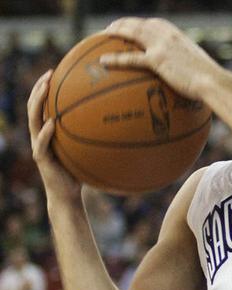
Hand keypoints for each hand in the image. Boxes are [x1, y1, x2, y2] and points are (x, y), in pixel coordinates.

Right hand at [27, 70, 81, 203]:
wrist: (67, 195)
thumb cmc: (79, 170)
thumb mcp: (85, 149)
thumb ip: (92, 135)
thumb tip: (117, 120)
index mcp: (47, 131)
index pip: (42, 105)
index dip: (45, 88)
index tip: (55, 71)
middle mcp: (39, 135)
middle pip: (33, 107)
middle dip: (39, 88)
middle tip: (49, 73)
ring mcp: (38, 146)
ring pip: (33, 120)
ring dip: (38, 103)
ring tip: (45, 89)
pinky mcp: (41, 158)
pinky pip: (42, 143)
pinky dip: (46, 133)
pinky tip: (52, 123)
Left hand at [101, 18, 220, 99]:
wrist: (213, 82)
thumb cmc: (210, 79)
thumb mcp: (197, 65)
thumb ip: (186, 63)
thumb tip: (184, 75)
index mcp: (176, 34)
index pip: (153, 23)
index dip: (138, 24)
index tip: (130, 26)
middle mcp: (167, 35)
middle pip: (139, 24)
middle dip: (122, 24)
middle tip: (110, 29)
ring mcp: (161, 45)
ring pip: (131, 33)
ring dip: (115, 32)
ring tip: (102, 36)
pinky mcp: (157, 60)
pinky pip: (131, 57)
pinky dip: (116, 58)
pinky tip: (103, 61)